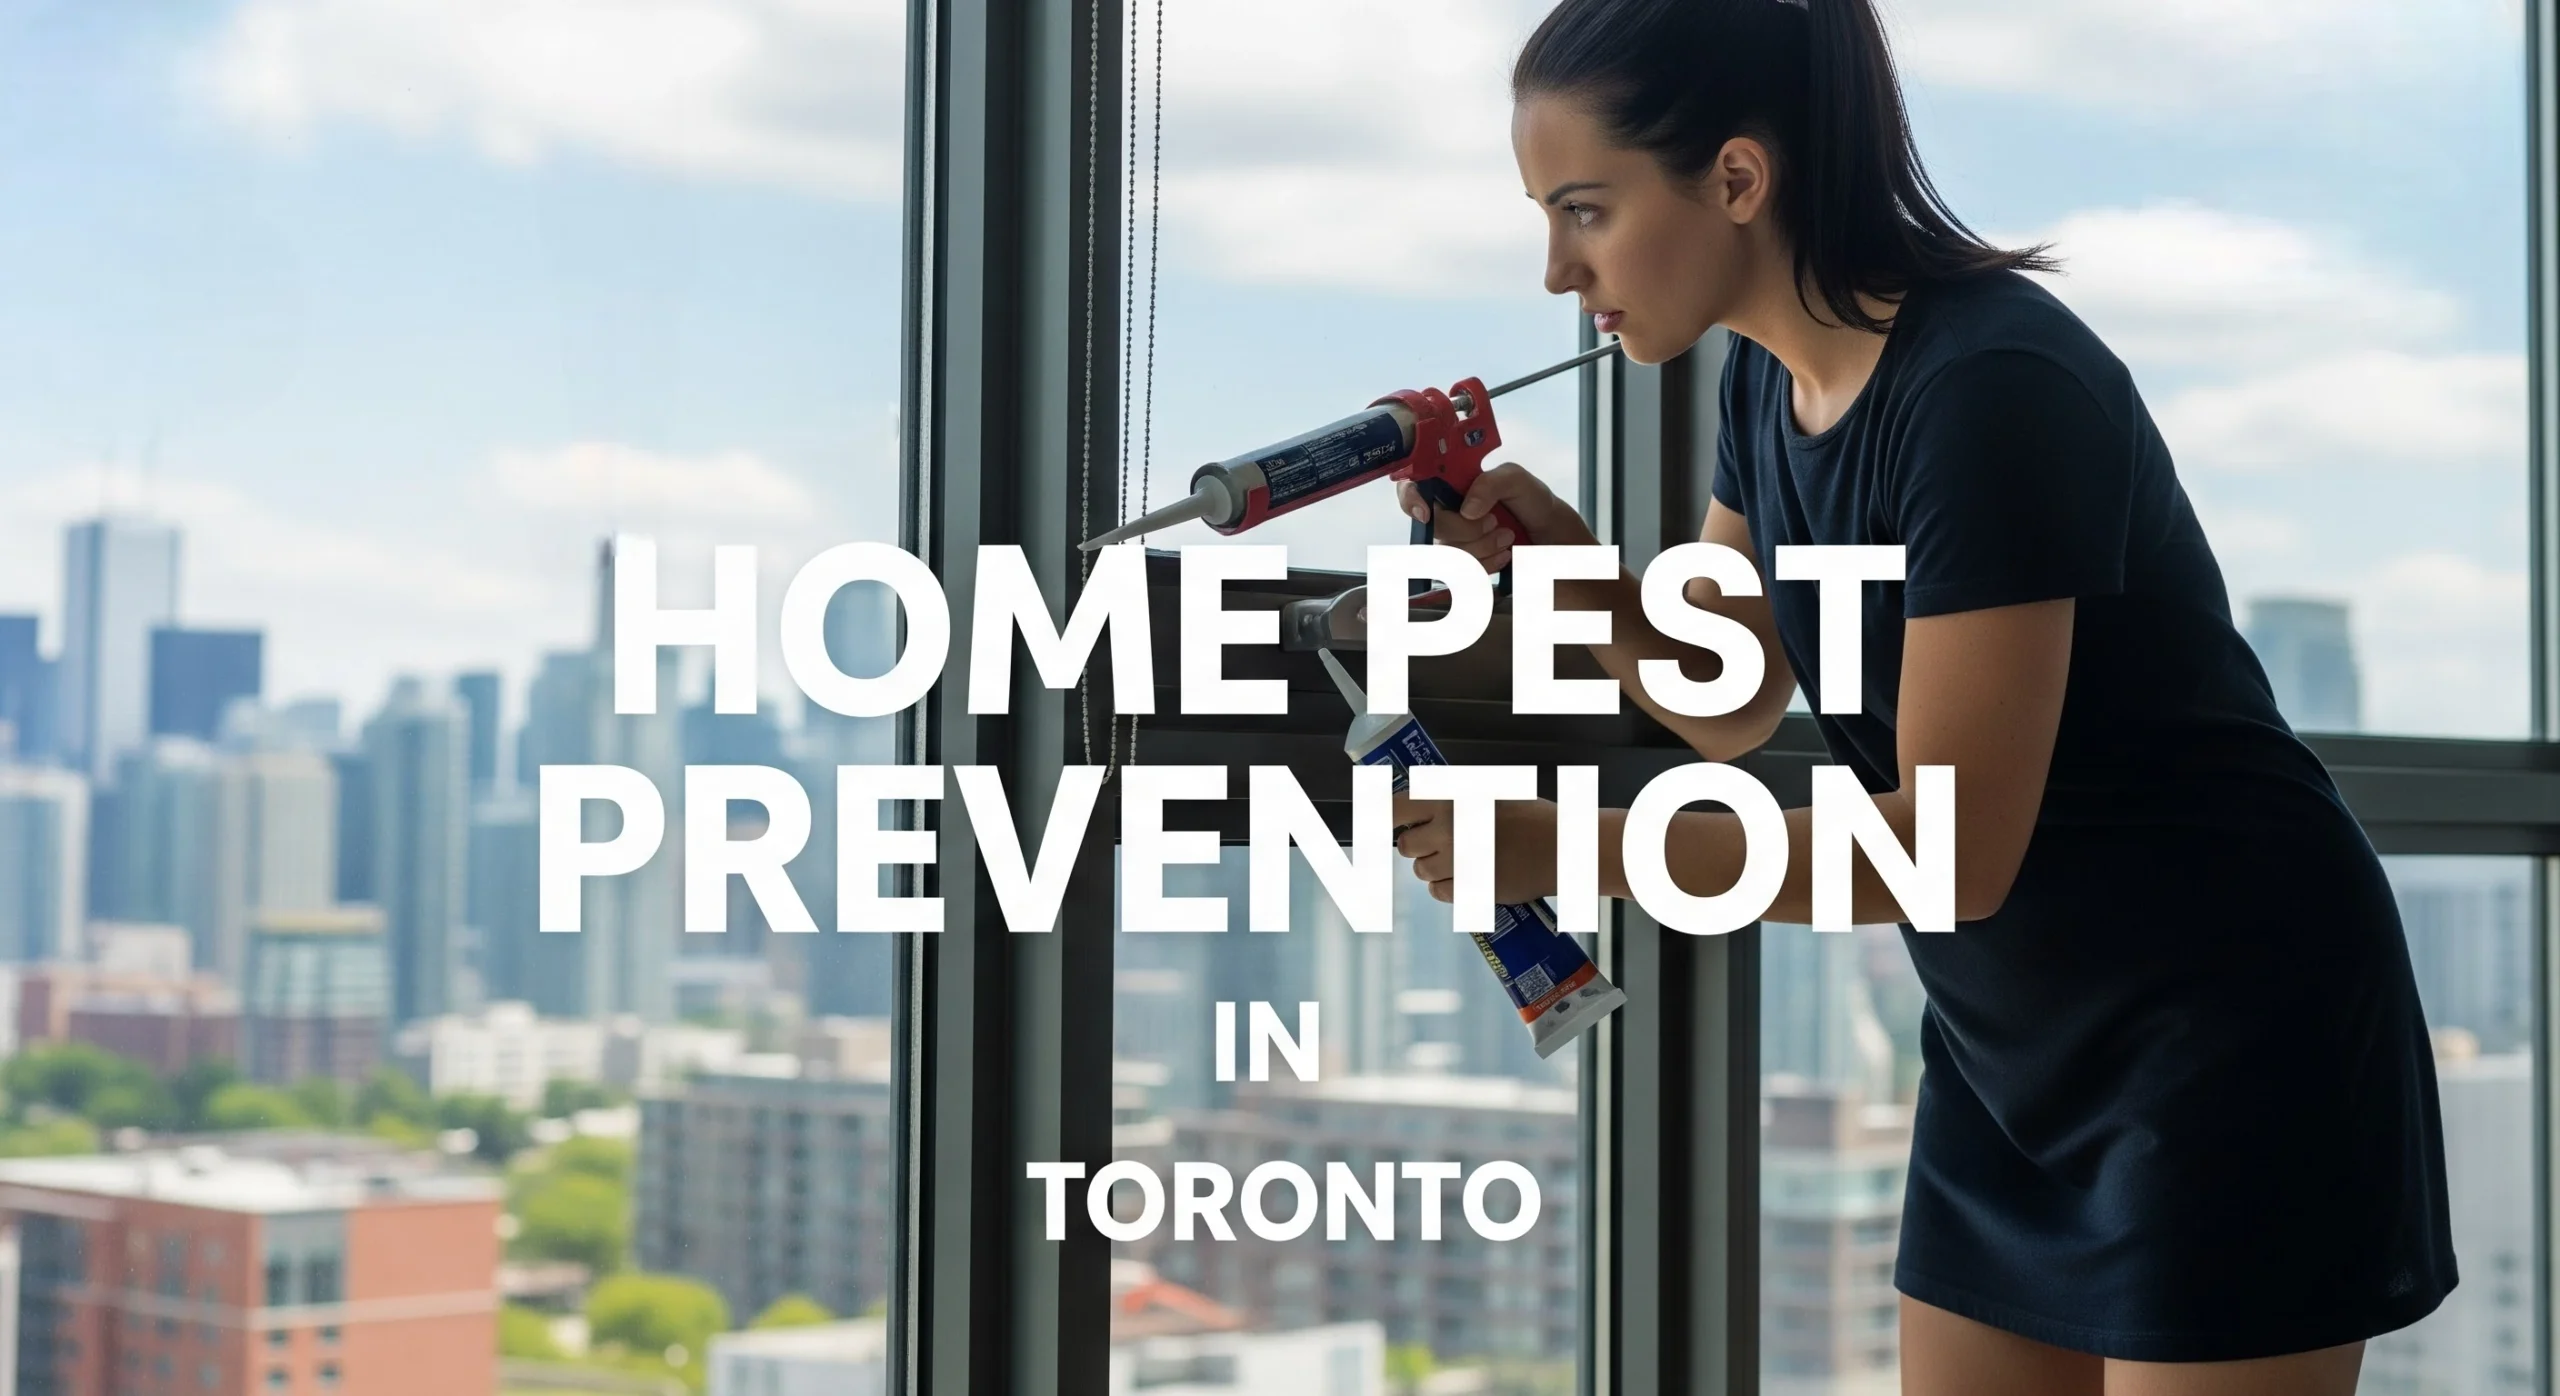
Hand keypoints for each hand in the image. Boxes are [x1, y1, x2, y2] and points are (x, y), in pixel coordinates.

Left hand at [1391, 789, 1560, 905]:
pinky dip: (1447, 888)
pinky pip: (1439, 893)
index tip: (1381, 822)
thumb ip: (1453, 798)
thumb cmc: (1530, 817)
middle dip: (1417, 846)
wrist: (1562, 847)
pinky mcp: (1470, 889)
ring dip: (1433, 868)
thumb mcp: (1489, 792)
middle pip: (1406, 846)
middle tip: (1436, 842)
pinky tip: (1464, 877)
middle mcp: (1449, 830)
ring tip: (1458, 860)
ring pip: (1422, 872)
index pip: (1396, 808)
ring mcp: (1458, 862)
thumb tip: (1421, 804)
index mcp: (1451, 800)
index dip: (1384, 817)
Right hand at [1396, 462, 1595, 574]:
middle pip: (1433, 526)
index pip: (1413, 486)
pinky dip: (1486, 564)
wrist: (1549, 535)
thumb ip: (1490, 483)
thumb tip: (1467, 508)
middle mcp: (1447, 511)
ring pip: (1448, 552)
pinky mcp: (1463, 563)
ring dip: (1482, 547)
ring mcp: (1453, 539)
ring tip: (1506, 536)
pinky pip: (1462, 572)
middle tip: (1492, 521)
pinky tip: (1503, 554)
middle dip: (1466, 528)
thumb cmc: (1532, 501)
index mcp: (1452, 483)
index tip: (1426, 512)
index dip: (1410, 498)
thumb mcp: (1516, 479)